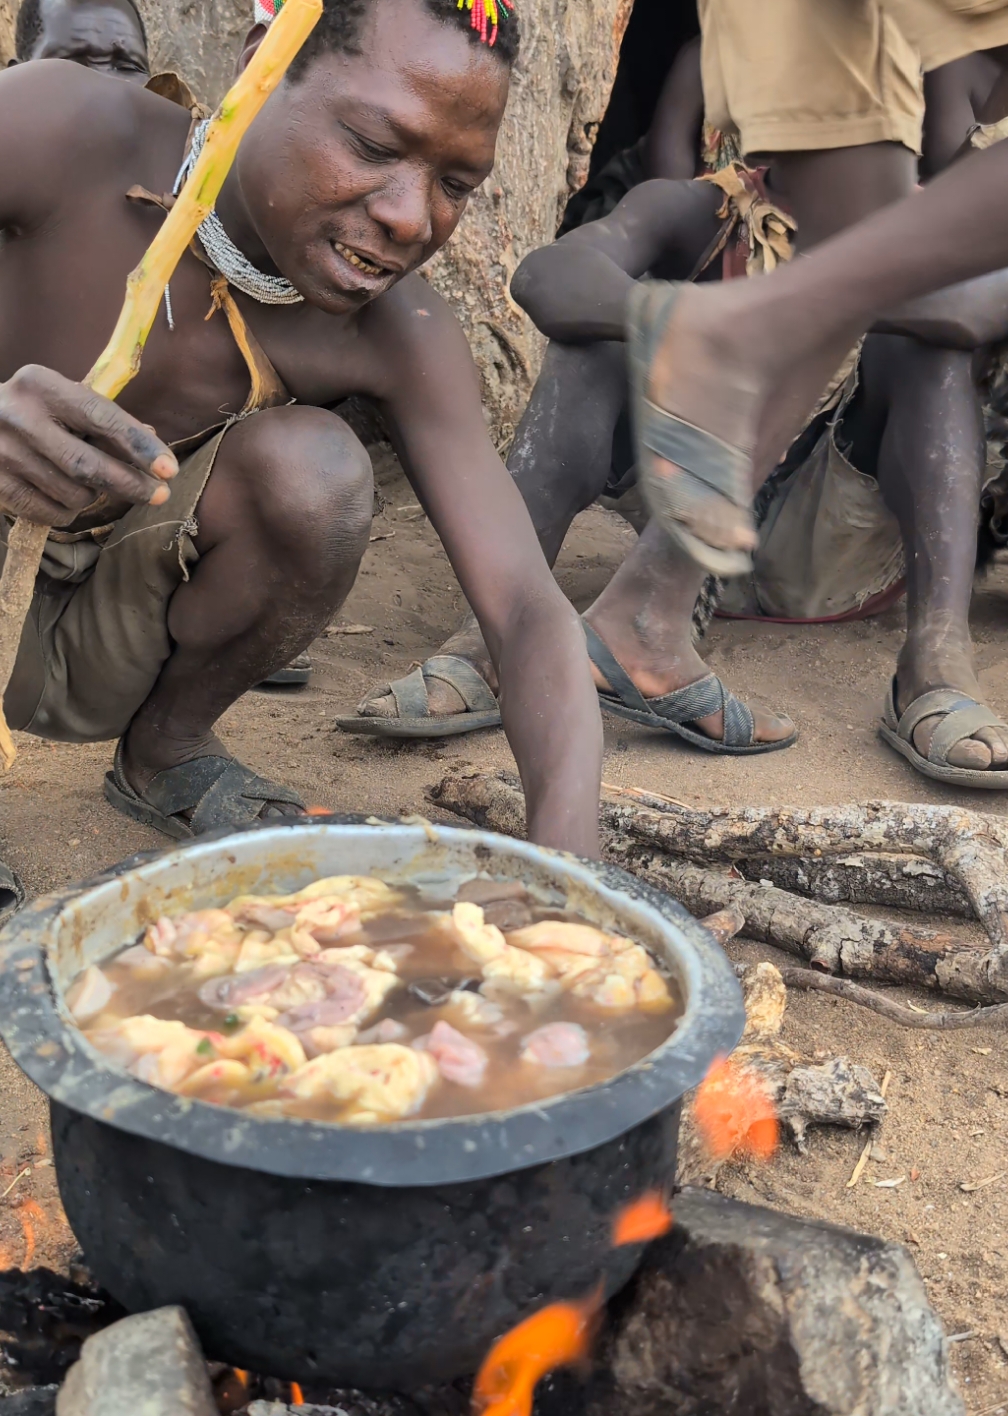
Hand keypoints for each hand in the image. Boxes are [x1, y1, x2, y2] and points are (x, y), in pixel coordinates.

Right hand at [0, 365, 176, 525]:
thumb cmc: (33, 412)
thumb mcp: (62, 400)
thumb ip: (104, 420)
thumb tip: (153, 446)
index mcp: (42, 386)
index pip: (101, 418)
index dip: (138, 446)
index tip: (169, 469)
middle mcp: (19, 416)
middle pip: (87, 465)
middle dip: (130, 484)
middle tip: (159, 495)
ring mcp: (3, 453)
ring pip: (73, 494)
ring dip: (93, 496)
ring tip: (88, 483)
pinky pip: (51, 513)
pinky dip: (68, 511)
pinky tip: (63, 496)